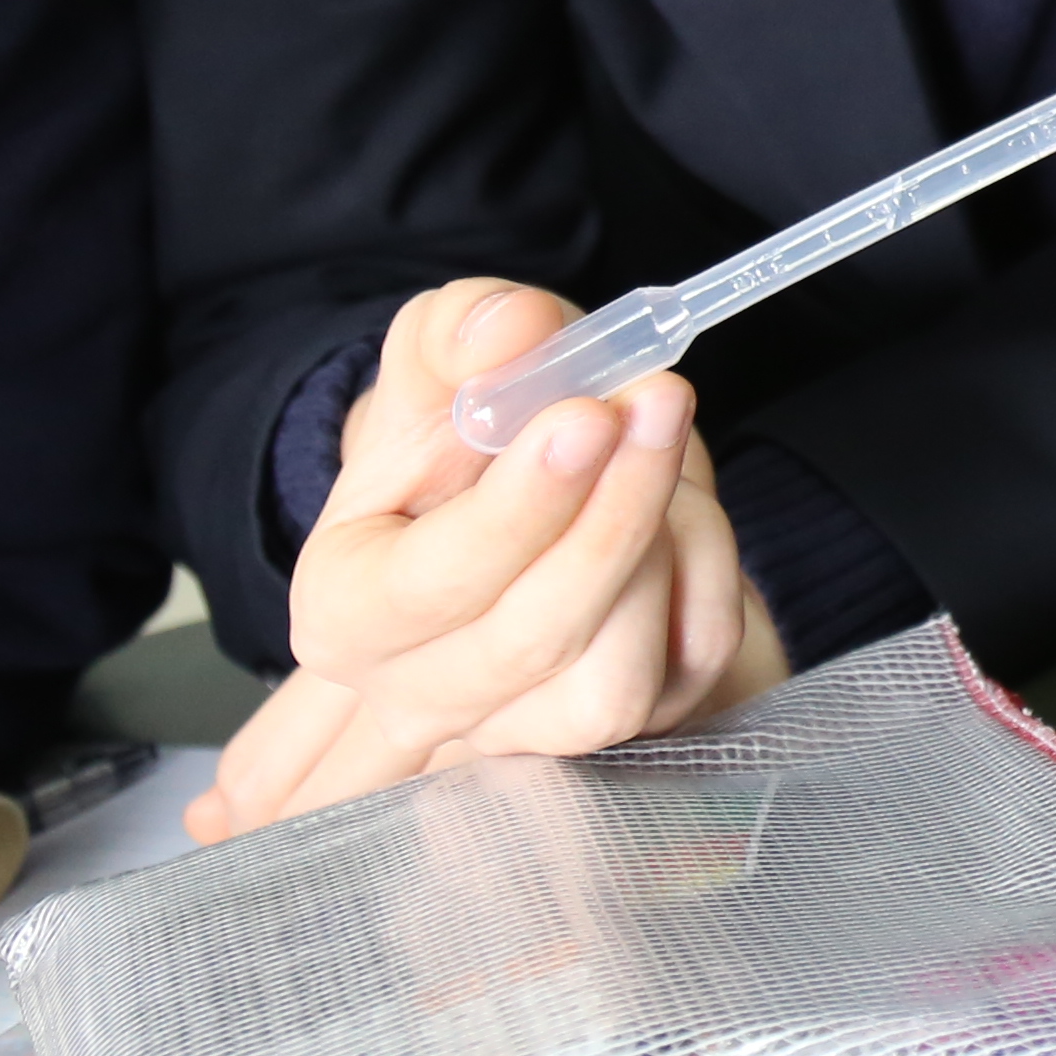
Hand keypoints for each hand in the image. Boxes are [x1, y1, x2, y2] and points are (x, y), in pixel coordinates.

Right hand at [196, 282, 782, 841]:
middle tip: (657, 398)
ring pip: (613, 676)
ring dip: (660, 536)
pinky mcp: (630, 723)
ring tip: (654, 437)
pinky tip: (679, 499)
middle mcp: (426, 692)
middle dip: (610, 511)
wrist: (535, 481)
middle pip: (531, 637)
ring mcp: (529, 725)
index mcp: (347, 613)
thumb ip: (460, 332)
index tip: (586, 415)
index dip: (517, 506)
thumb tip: (511, 330)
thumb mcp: (442, 357)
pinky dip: (708, 561)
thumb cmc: (471, 435)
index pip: (427, 586)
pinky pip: (694, 655)